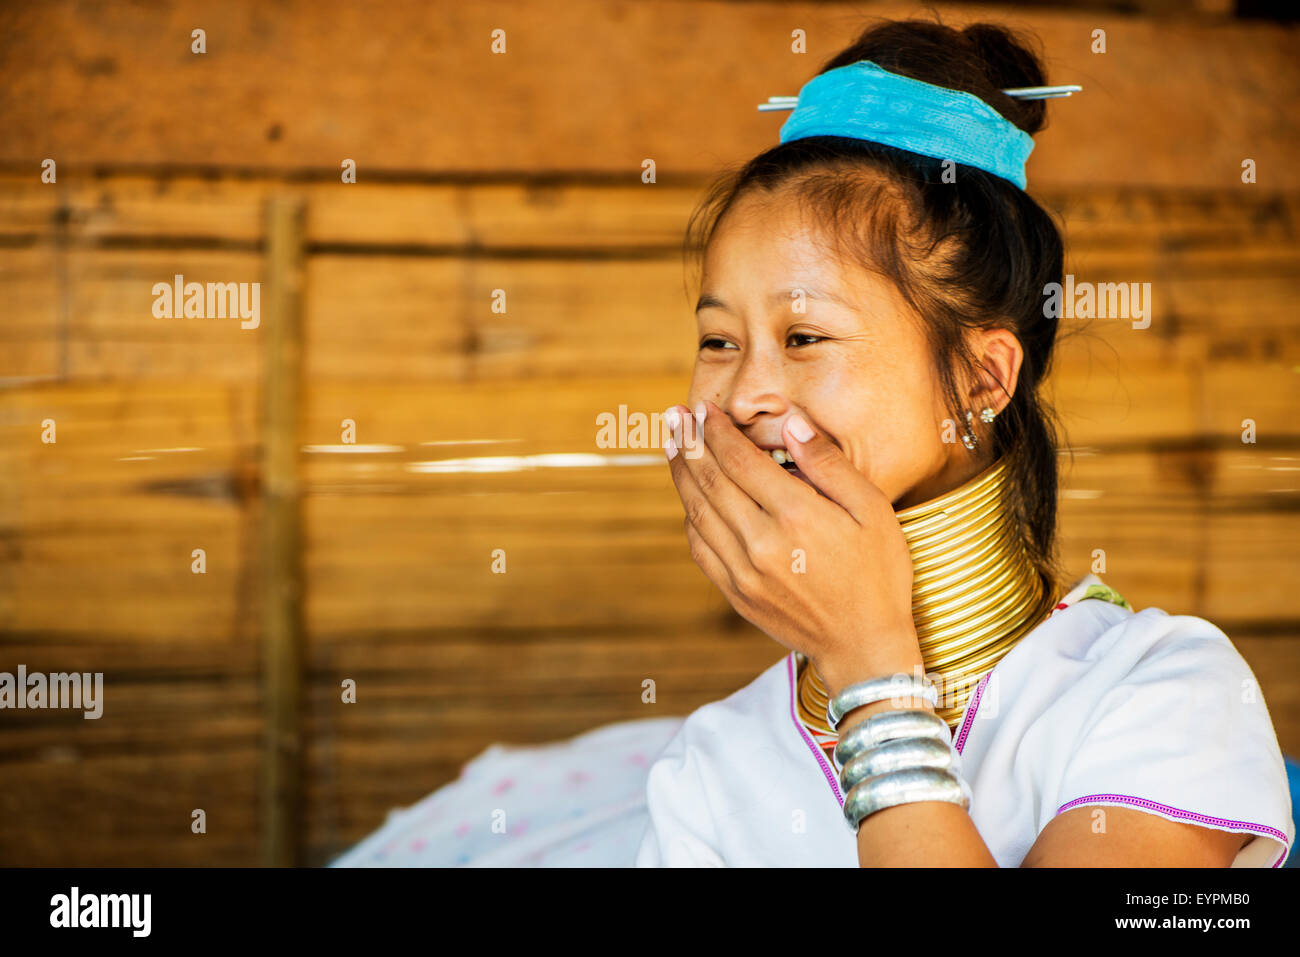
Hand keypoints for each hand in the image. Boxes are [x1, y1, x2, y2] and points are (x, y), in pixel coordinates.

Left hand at [664, 400, 922, 695]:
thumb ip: (828, 464)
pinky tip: (689, 497)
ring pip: (698, 513)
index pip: (740, 461)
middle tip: (674, 416)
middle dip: (690, 443)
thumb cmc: (877, 575)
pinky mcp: (736, 593)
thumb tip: (792, 424)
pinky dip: (690, 517)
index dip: (717, 432)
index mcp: (796, 516)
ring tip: (673, 445)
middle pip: (710, 482)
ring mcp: (743, 571)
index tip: (705, 409)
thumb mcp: (872, 510)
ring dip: (681, 475)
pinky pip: (700, 547)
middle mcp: (762, 543)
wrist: (863, 646)